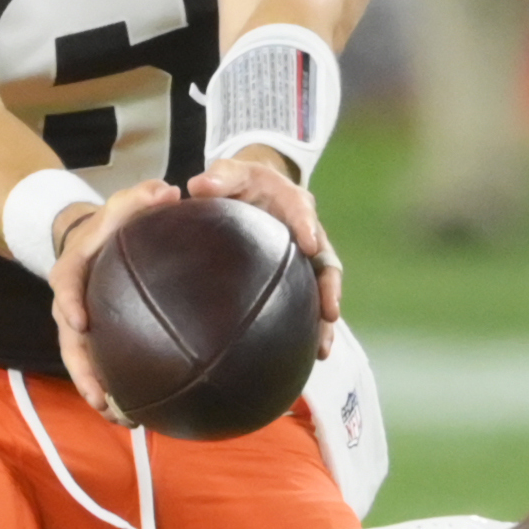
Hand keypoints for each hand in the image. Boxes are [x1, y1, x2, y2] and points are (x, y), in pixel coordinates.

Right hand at [45, 178, 179, 422]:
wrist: (91, 239)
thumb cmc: (113, 223)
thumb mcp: (123, 204)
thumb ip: (141, 197)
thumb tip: (169, 190)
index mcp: (73, 271)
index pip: (66, 286)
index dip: (70, 304)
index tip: (81, 324)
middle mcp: (70, 304)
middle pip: (69, 343)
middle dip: (83, 373)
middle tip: (102, 399)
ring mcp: (79, 326)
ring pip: (82, 364)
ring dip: (98, 392)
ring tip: (121, 419)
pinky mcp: (94, 340)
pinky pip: (100, 367)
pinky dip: (114, 390)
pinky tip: (138, 414)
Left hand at [189, 153, 342, 355]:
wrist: (252, 190)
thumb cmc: (241, 182)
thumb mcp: (231, 172)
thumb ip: (219, 177)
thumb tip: (198, 186)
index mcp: (293, 202)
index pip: (303, 212)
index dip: (307, 227)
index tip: (308, 243)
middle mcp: (308, 232)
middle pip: (326, 261)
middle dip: (329, 288)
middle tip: (330, 312)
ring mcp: (305, 259)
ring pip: (321, 289)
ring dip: (324, 319)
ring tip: (322, 349)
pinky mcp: (297, 278)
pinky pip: (306, 303)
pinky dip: (308, 327)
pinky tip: (303, 356)